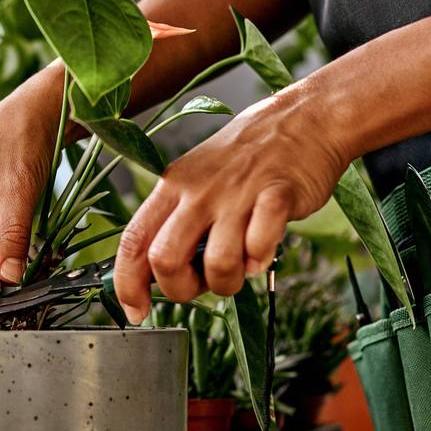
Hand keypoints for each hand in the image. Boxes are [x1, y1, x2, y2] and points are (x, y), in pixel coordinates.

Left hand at [113, 89, 347, 321]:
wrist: (303, 119)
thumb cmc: (247, 158)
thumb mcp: (196, 181)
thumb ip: (176, 223)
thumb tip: (156, 274)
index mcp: (171, 187)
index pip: (133, 241)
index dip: (127, 284)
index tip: (136, 311)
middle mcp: (198, 191)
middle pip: (165, 259)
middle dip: (181, 289)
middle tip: (202, 284)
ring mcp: (237, 193)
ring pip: (217, 263)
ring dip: (228, 282)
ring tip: (239, 268)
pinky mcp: (277, 195)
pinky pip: (260, 245)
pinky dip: (260, 259)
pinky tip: (263, 250)